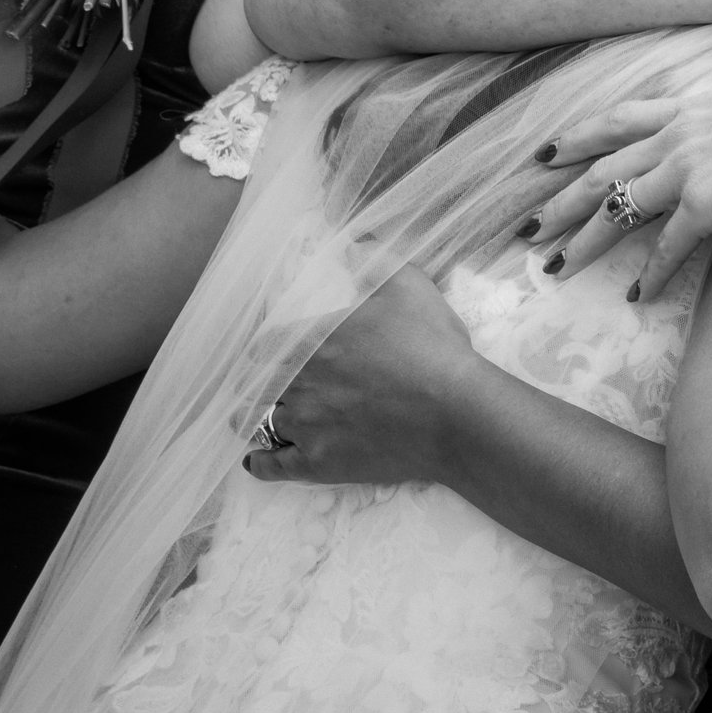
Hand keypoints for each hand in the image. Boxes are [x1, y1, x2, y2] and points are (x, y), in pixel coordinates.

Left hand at [242, 269, 480, 487]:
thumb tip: (352, 245)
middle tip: (264, 381)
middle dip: (257, 381)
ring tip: (257, 417)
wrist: (456, 415)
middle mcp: (297, 384)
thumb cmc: (432, 348)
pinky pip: (271, 467)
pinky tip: (255, 459)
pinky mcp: (317, 464)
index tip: (271, 348)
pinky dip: (259, 462)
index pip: (264, 343)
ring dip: (256, 418)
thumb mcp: (410, 288)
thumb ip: (376, 263)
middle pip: (255, 383)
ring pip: (260, 423)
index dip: (265, 346)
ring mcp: (305, 428)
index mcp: (313, 340)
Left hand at [524, 26, 711, 295]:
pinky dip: (653, 274)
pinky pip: (669, 247)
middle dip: (560, 203)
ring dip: (582, 243)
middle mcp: (676, 136)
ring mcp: (687, 169)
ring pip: (616, 211)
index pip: (618, 123)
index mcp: (690, 106)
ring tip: (554, 269)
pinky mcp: (708, 203)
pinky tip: (639, 297)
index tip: (545, 156)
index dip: (577, 139)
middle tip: (527, 229)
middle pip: (600, 172)